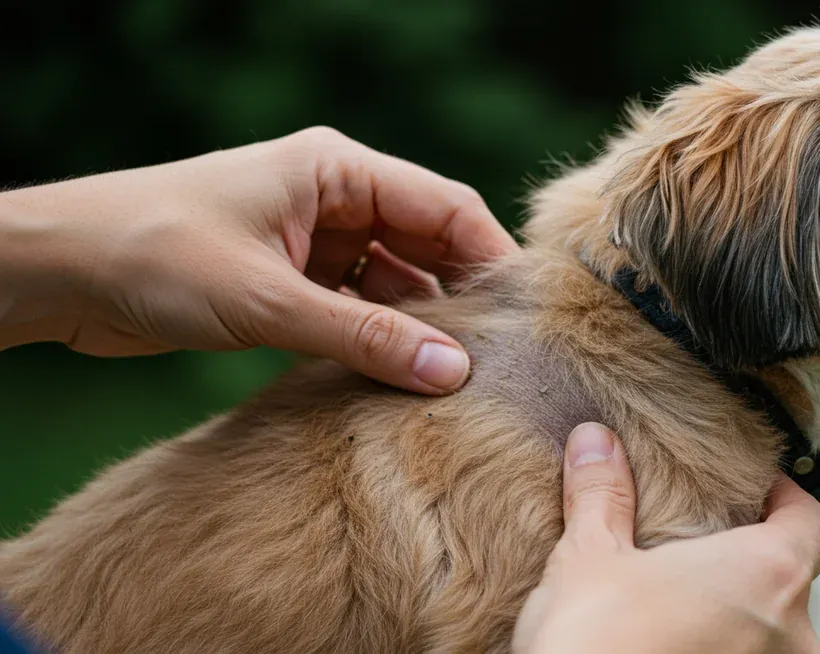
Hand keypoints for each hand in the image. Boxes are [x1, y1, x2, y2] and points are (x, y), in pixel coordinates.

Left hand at [0, 127, 516, 392]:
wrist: (58, 271)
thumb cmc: (154, 252)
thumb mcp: (268, 300)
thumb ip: (365, 338)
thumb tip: (454, 372)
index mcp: (338, 169)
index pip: (446, 206)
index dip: (492, 259)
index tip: (528, 319)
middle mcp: (335, 198)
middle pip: (428, 244)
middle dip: (461, 298)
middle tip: (499, 359)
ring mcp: (315, 239)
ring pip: (395, 282)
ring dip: (419, 326)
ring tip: (455, 380)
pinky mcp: (292, 279)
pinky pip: (358, 308)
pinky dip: (379, 339)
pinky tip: (400, 377)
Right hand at [514, 423, 819, 653]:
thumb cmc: (593, 641)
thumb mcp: (588, 557)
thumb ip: (603, 494)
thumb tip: (594, 439)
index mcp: (768, 575)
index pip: (814, 523)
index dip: (789, 500)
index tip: (756, 492)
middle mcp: (792, 636)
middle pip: (794, 582)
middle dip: (752, 565)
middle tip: (702, 551)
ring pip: (774, 637)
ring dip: (741, 620)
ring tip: (685, 608)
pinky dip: (730, 652)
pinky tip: (682, 647)